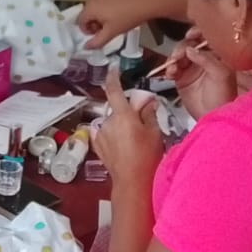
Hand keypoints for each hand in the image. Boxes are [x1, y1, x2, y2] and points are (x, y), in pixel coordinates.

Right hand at [78, 0, 150, 49]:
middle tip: (106, 29)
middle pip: (86, 13)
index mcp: (90, 8)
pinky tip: (116, 11)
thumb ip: (97, 41)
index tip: (98, 34)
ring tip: (112, 20)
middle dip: (93, 23)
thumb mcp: (111, 32)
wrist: (144, 2)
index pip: (80, 21)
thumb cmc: (126, 18)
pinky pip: (101, 0)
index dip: (87, 30)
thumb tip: (86, 47)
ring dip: (98, 15)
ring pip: (93, 6)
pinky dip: (104, 7)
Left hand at [91, 64, 162, 185]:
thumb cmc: (147, 157)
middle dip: (125, 111)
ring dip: (119, 125)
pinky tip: (122, 146)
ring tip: (132, 140)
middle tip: (139, 122)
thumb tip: (148, 102)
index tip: (114, 69)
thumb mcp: (154, 132)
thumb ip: (149, 114)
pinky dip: (112, 135)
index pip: (114, 90)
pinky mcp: (97, 146)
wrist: (133, 182)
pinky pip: (104, 133)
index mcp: (122, 115)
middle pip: (115, 109)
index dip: (113, 78)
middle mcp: (108, 122)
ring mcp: (100, 134)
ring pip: (110, 122)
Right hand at [168, 28, 236, 118]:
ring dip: (173, 59)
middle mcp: (204, 59)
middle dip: (182, 48)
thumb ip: (207, 59)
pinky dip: (169, 69)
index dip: (198, 33)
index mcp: (217, 55)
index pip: (206, 38)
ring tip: (174, 68)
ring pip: (178, 55)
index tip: (190, 35)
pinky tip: (170, 74)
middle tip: (179, 55)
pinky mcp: (180, 78)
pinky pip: (171, 68)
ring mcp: (191, 68)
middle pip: (189, 45)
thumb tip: (190, 49)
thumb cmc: (224, 97)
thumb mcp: (221, 75)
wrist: (213, 116)